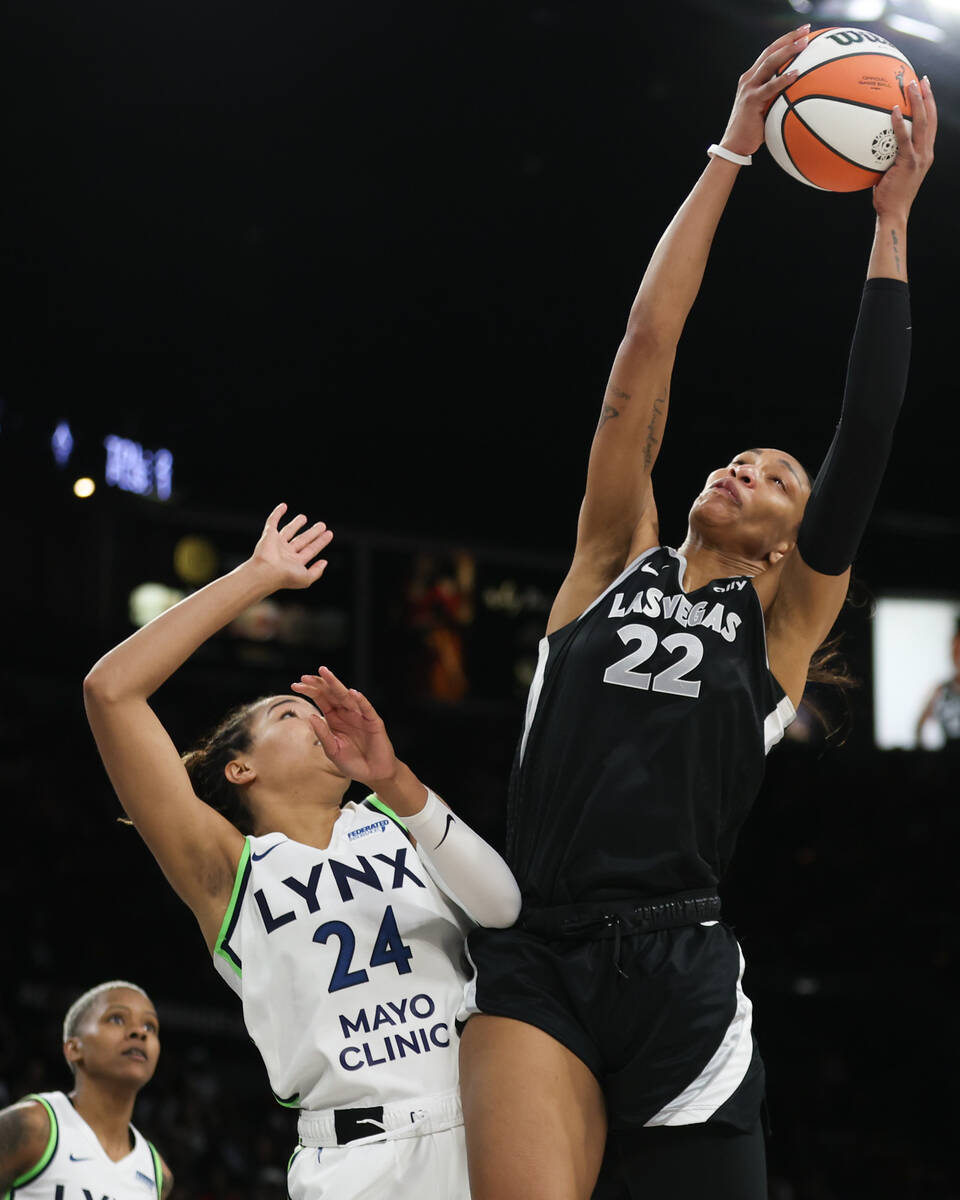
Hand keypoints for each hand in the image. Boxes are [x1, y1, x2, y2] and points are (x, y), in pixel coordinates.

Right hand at [248, 503, 332, 590]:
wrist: (266, 571)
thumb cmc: (285, 576)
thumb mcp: (306, 578)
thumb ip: (317, 572)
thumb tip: (325, 562)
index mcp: (294, 562)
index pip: (311, 550)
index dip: (320, 542)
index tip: (329, 534)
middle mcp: (286, 553)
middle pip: (302, 540)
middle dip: (312, 533)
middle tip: (322, 525)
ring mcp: (276, 544)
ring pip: (288, 531)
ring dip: (296, 524)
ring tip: (304, 517)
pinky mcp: (268, 535)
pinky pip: (272, 521)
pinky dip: (277, 513)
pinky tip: (284, 506)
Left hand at [291, 667, 397, 785]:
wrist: (373, 774)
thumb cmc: (352, 762)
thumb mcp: (332, 750)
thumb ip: (322, 734)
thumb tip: (310, 717)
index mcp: (334, 718)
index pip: (321, 699)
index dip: (310, 691)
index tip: (295, 685)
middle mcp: (346, 713)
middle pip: (331, 693)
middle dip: (319, 684)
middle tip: (304, 677)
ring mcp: (360, 716)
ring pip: (347, 696)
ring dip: (336, 685)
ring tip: (325, 674)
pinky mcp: (374, 722)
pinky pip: (366, 709)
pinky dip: (360, 701)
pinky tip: (352, 693)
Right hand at [718, 26, 808, 156]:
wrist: (735, 145)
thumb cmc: (753, 130)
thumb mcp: (766, 108)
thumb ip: (778, 97)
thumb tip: (801, 94)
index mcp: (752, 78)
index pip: (770, 52)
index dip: (785, 39)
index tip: (802, 32)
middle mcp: (749, 79)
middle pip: (770, 51)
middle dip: (789, 38)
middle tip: (806, 30)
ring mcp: (749, 88)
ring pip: (769, 63)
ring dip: (787, 51)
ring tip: (804, 44)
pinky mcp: (751, 101)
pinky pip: (770, 87)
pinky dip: (783, 79)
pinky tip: (797, 73)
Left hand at [873, 75, 935, 220]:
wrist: (893, 213)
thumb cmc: (889, 196)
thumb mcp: (891, 172)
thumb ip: (888, 157)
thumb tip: (871, 145)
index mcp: (925, 153)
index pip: (930, 124)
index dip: (930, 105)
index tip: (925, 89)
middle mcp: (926, 153)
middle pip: (931, 118)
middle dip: (928, 97)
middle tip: (922, 79)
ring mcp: (919, 157)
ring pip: (922, 123)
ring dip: (918, 102)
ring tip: (911, 85)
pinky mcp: (909, 163)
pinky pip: (904, 138)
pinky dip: (898, 123)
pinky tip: (892, 109)